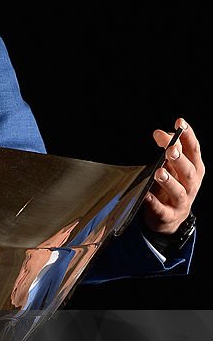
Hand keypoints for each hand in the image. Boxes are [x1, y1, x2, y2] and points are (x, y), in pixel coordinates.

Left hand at [143, 118, 203, 234]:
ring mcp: (181, 202)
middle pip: (188, 171)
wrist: (170, 218)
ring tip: (159, 172)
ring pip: (178, 191)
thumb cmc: (172, 184)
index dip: (188, 135)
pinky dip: (154, 203)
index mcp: (194, 168)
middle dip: (180, 160)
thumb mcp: (172, 165)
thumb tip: (159, 133)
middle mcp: (191, 184)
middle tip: (170, 150)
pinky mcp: (169, 216)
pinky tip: (147, 195)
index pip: (193, 150)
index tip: (180, 122)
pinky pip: (162, 210)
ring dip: (169, 181)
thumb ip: (168, 147)